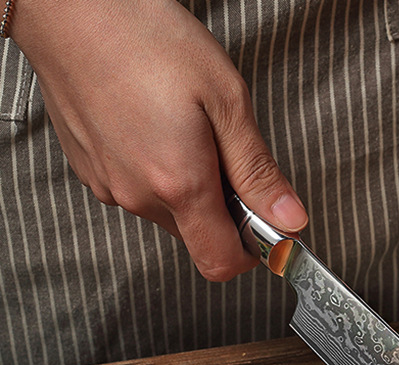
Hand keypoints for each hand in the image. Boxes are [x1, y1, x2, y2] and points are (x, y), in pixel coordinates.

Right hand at [12, 0, 306, 280]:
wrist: (68, 7)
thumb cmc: (145, 37)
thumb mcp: (225, 99)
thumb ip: (257, 170)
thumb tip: (289, 219)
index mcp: (180, 184)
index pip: (221, 263)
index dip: (250, 252)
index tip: (262, 224)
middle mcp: (140, 196)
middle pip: (197, 236)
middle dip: (222, 210)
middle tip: (224, 154)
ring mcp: (110, 186)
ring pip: (168, 213)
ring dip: (188, 189)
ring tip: (185, 131)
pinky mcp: (91, 172)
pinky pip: (137, 191)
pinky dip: (156, 173)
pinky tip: (154, 128)